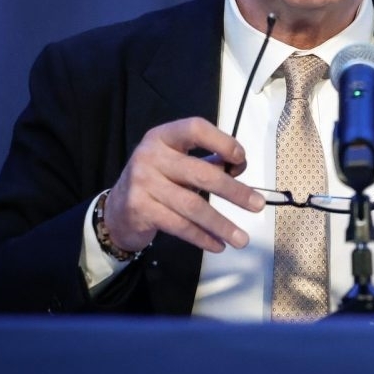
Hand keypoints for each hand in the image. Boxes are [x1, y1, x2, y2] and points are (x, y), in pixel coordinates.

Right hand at [102, 117, 265, 253]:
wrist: (116, 211)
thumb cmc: (156, 182)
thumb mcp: (176, 164)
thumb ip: (207, 162)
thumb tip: (239, 166)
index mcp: (163, 137)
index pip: (195, 129)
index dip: (222, 141)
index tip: (241, 160)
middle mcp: (151, 155)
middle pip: (201, 172)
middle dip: (234, 191)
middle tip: (257, 205)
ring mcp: (143, 182)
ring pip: (192, 205)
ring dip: (221, 224)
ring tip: (241, 238)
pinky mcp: (140, 209)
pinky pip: (179, 225)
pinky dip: (202, 237)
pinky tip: (217, 244)